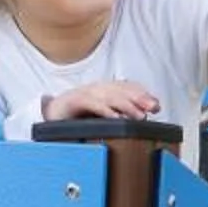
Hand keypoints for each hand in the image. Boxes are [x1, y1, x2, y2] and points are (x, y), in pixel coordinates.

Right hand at [41, 79, 165, 121]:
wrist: (50, 113)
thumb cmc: (76, 115)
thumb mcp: (101, 115)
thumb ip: (118, 114)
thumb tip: (142, 118)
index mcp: (105, 90)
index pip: (128, 88)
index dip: (143, 95)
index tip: (156, 106)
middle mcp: (97, 88)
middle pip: (122, 90)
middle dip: (140, 98)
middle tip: (153, 108)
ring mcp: (85, 92)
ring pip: (111, 96)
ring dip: (127, 106)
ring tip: (140, 116)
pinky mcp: (74, 100)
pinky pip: (92, 104)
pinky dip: (105, 110)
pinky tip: (116, 118)